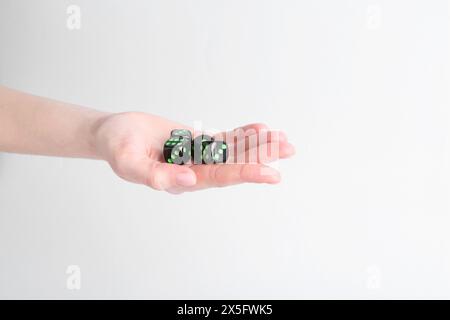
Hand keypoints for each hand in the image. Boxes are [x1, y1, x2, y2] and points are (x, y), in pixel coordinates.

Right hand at [94, 112, 294, 193]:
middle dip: (261, 157)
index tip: (272, 173)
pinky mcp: (197, 143)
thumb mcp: (128, 162)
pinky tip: (261, 129)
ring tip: (284, 139)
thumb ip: (155, 176)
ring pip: (233, 151)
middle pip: (233, 164)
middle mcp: (195, 171)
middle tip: (289, 149)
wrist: (115, 133)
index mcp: (181, 180)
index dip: (245, 174)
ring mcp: (198, 157)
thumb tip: (189, 181)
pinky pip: (224, 139)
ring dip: (258, 146)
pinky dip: (242, 134)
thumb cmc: (117, 147)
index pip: (219, 177)